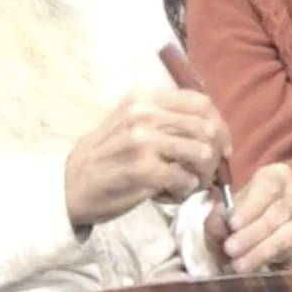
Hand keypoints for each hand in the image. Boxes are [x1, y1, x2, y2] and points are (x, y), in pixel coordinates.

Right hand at [64, 87, 229, 226]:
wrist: (69, 186)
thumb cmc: (106, 158)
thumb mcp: (130, 122)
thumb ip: (166, 118)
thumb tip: (214, 128)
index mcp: (143, 98)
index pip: (200, 102)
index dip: (220, 126)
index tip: (222, 147)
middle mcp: (143, 114)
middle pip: (207, 128)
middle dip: (215, 155)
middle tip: (205, 173)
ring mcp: (143, 141)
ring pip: (202, 153)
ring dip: (202, 175)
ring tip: (186, 183)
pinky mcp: (144, 170)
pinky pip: (186, 180)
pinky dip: (185, 191)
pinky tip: (169, 193)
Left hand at [204, 163, 291, 272]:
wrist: (256, 238)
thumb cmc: (240, 219)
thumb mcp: (224, 214)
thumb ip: (219, 218)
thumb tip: (220, 225)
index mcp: (278, 175)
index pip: (269, 186)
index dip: (251, 206)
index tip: (232, 224)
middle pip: (280, 211)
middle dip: (253, 233)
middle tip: (231, 250)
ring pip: (290, 234)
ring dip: (263, 251)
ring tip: (240, 266)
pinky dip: (274, 261)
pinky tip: (257, 269)